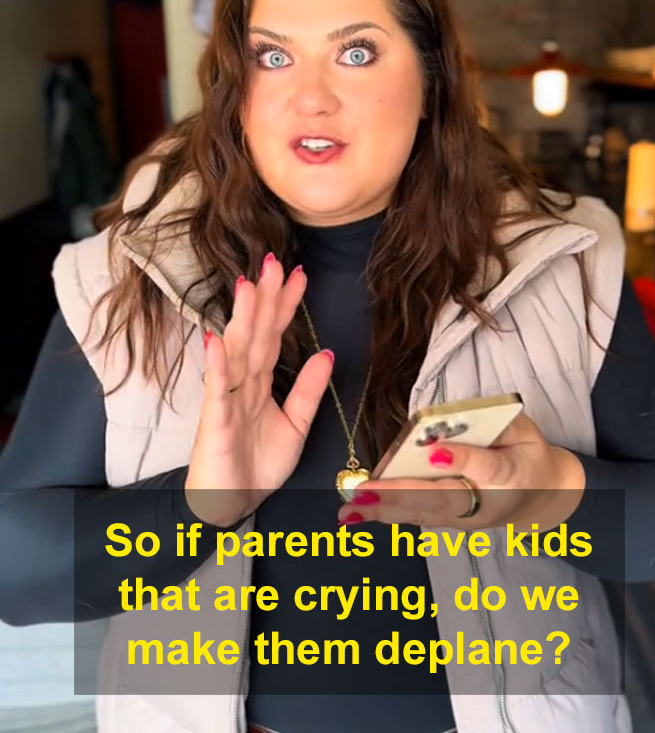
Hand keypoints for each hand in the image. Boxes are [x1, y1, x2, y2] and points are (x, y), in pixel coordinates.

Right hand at [185, 254, 332, 526]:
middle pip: (255, 333)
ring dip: (242, 319)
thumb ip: (308, 390)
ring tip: (249, 286)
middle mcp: (241, 382)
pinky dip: (217, 365)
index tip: (299, 274)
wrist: (229, 505)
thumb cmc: (256, 463)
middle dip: (265, 298)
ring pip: (236, 352)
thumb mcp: (296, 424)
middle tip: (274, 262)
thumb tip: (327, 353)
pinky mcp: (215, 422)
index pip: (274, 335)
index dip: (285, 305)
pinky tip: (216, 340)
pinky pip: (217, 391)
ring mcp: (226, 399)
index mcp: (260, 381)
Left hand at [337, 413, 584, 532]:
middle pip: (445, 498)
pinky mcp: (453, 525)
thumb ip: (497, 423)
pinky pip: (418, 519)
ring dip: (385, 511)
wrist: (541, 495)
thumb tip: (456, 415)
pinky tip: (357, 514)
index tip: (435, 452)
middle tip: (369, 490)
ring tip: (351, 508)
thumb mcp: (525, 430)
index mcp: (512, 474)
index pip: (487, 468)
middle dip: (404, 494)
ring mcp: (469, 520)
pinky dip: (387, 516)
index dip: (462, 460)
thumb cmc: (526, 453)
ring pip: (425, 514)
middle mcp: (487, 503)